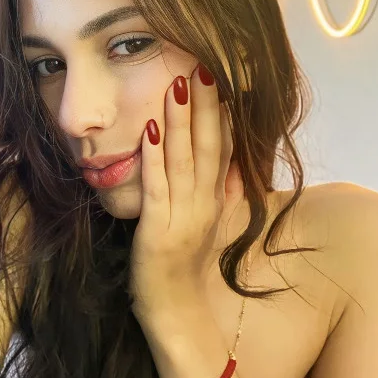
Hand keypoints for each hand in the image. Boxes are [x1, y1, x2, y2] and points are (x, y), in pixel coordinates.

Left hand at [129, 63, 245, 321]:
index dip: (222, 111)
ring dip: (181, 120)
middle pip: (209, 145)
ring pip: (185, 159)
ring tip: (179, 84)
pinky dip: (156, 157)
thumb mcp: (204, 221)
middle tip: (203, 65)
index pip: (223, 146)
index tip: (219, 76)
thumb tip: (224, 159)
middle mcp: (205, 203)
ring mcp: (184, 215)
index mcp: (215, 198)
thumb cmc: (183, 265)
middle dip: (205, 104)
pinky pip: (158, 186)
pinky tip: (153, 129)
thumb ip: (214, 189)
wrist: (175, 312)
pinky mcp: (159, 230)